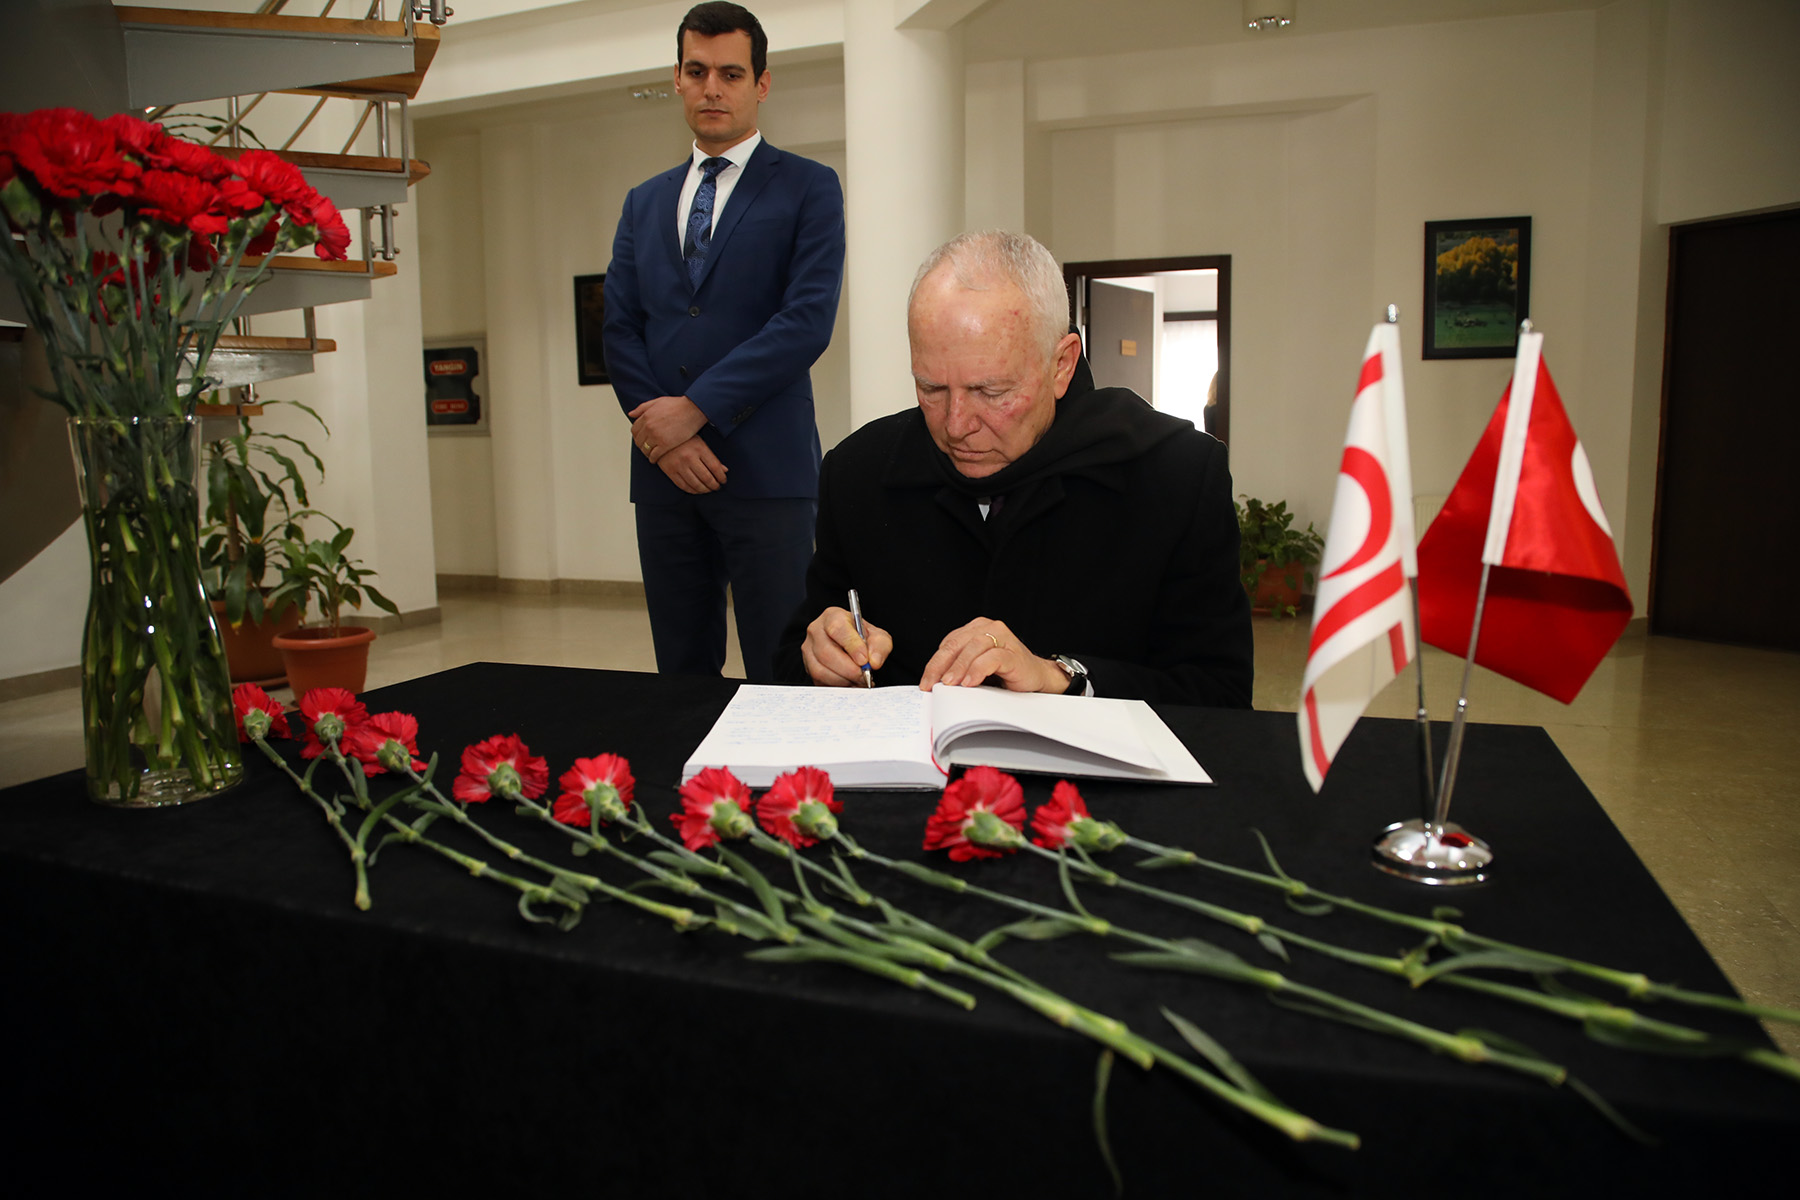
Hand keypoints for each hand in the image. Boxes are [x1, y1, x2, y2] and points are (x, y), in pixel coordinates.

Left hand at [629, 395, 707, 463]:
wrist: (693, 409)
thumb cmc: (678, 405)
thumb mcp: (658, 402)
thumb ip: (643, 408)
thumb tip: (631, 414)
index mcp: (646, 416)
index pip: (634, 430)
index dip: (637, 435)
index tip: (642, 438)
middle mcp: (648, 427)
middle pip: (638, 441)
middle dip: (641, 445)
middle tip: (646, 448)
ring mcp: (656, 436)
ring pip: (645, 449)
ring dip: (647, 453)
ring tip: (651, 454)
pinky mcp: (665, 445)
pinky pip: (654, 455)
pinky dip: (653, 459)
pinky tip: (656, 459)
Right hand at [655, 438, 727, 493]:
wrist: (661, 437)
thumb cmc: (684, 440)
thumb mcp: (700, 443)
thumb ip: (712, 457)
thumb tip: (725, 470)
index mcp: (699, 448)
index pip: (715, 467)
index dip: (721, 477)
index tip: (723, 481)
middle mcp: (689, 457)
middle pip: (707, 478)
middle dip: (714, 485)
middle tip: (717, 487)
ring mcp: (679, 465)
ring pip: (696, 484)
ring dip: (705, 490)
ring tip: (709, 490)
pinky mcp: (670, 472)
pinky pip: (684, 486)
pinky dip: (693, 491)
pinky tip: (697, 490)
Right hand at [801, 606, 891, 686]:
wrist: (853, 648)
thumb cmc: (863, 639)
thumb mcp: (878, 637)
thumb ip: (880, 646)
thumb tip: (873, 662)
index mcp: (832, 616)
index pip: (837, 629)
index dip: (851, 646)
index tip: (864, 660)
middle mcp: (816, 631)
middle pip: (826, 652)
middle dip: (848, 669)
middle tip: (864, 675)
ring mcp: (808, 650)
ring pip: (820, 670)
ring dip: (843, 680)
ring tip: (859, 681)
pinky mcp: (808, 668)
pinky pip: (819, 681)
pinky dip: (837, 686)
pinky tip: (851, 684)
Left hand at [919, 618, 1069, 693]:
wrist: (1036, 679)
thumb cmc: (1004, 674)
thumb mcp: (975, 669)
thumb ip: (958, 668)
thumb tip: (934, 683)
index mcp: (975, 629)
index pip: (949, 644)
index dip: (934, 664)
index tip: (926, 682)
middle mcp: (988, 628)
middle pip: (957, 644)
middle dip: (941, 666)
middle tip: (933, 684)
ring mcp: (1003, 638)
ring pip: (973, 648)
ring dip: (959, 667)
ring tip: (950, 684)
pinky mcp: (1013, 653)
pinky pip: (992, 658)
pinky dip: (978, 670)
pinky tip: (970, 682)